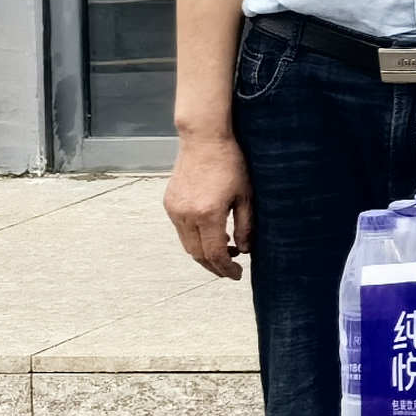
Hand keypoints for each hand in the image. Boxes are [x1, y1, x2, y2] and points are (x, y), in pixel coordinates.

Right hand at [165, 132, 251, 279]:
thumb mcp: (245, 196)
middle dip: (214, 266)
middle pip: (197, 254)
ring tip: (225, 252)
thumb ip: (245, 225)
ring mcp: (174, 210)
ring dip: (204, 254)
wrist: (204, 140)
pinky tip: (211, 234)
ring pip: (187, 244)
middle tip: (230, 270)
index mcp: (207, 214)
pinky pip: (181, 231)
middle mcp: (186, 215)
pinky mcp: (169, 204)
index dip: (226, 268)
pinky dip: (195, 239)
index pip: (215, 253)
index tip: (237, 274)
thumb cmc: (230, 163)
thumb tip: (245, 250)